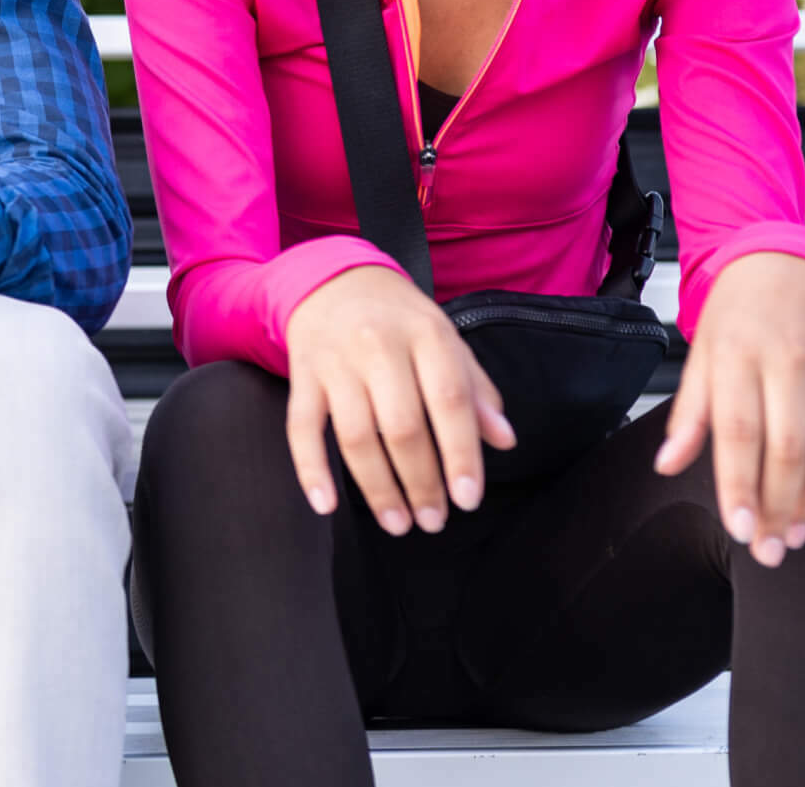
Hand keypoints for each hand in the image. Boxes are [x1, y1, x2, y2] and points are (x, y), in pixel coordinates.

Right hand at [284, 265, 515, 534]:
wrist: (334, 281)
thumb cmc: (401, 322)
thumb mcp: (447, 341)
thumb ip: (476, 390)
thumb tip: (503, 441)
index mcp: (426, 335)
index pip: (449, 400)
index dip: (460, 453)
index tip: (468, 499)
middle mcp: (379, 346)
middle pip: (401, 425)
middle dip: (420, 481)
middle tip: (433, 521)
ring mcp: (336, 362)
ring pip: (354, 435)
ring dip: (377, 487)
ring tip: (398, 522)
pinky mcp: (303, 376)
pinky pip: (301, 428)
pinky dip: (310, 469)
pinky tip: (325, 505)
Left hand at [655, 251, 804, 568]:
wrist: (788, 261)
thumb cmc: (737, 315)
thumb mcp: (701, 356)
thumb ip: (690, 415)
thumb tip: (668, 465)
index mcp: (737, 357)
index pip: (738, 434)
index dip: (740, 488)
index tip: (741, 532)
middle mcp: (789, 362)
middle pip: (789, 450)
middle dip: (779, 509)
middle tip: (771, 552)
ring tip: (797, 536)